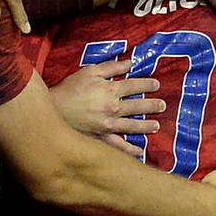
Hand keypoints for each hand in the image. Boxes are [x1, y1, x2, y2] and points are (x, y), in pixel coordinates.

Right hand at [50, 58, 165, 156]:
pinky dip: (131, 150)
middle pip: (138, 106)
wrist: (53, 110)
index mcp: (110, 90)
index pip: (134, 85)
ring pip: (133, 126)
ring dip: (147, 126)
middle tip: (162, 105)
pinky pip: (119, 146)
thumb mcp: (89, 71)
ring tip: (156, 126)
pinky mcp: (101, 138)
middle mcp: (113, 108)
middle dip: (152, 105)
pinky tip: (140, 151)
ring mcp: (108, 125)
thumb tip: (130, 63)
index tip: (156, 84)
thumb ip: (111, 67)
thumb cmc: (70, 88)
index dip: (147, 83)